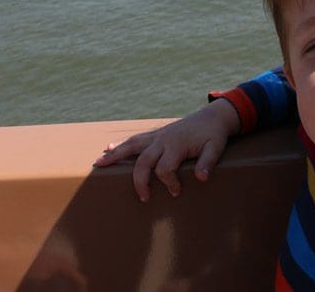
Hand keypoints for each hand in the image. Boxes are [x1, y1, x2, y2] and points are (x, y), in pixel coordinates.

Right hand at [94, 99, 239, 201]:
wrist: (213, 117)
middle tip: (143, 197)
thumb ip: (208, 162)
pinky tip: (109, 149)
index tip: (177, 192)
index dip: (169, 183)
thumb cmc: (214, 134)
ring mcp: (157, 135)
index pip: (164, 168)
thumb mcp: (216, 147)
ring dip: (115, 155)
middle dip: (139, 180)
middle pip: (143, 160)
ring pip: (132, 145)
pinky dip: (121, 145)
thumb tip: (202, 178)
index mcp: (176, 144)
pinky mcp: (156, 134)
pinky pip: (135, 140)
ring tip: (99, 164)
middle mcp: (163, 139)